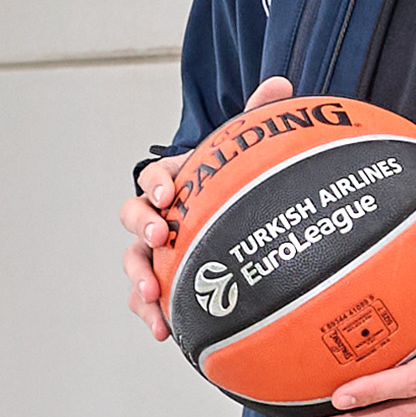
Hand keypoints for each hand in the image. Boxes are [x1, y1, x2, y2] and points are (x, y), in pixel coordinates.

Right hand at [128, 75, 291, 339]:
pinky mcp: (164, 285)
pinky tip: (163, 332)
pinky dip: (150, 314)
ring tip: (152, 292)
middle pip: (133, 217)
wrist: (239, 231)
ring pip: (133, 262)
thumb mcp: (246, 156)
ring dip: (138, 276)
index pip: (154, 178)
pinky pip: (145, 300)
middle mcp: (157, 217)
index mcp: (174, 184)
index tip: (170, 194)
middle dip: (141, 226)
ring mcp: (156, 253)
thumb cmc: (236, 190)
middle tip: (159, 235)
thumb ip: (258, 119)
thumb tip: (282, 84)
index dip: (156, 184)